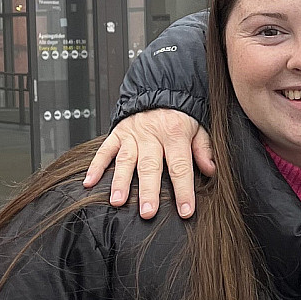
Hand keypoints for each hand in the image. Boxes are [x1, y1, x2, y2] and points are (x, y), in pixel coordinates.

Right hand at [83, 110, 214, 218]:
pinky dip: (96, 166)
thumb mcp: (198, 126)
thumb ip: (203, 149)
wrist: (160, 88)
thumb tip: (211, 170)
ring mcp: (132, 135)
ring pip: (125, 160)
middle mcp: (152, 135)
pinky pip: (104, 150)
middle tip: (147, 212)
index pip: (180, 166)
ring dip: (121, 182)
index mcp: (174, 134)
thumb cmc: (180, 113)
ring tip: (118, 201)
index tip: (185, 211)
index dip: (183, 190)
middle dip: (148, 191)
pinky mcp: (117, 133)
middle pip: (150, 166)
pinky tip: (89, 182)